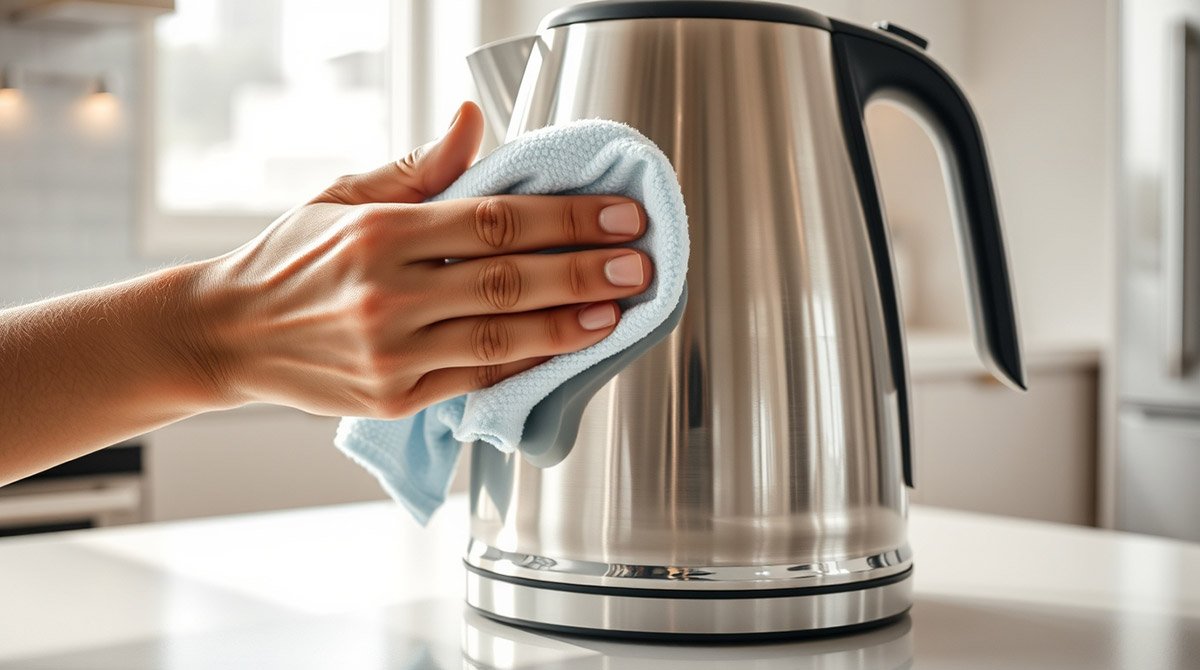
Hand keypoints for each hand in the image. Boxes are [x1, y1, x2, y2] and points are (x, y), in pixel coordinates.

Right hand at [193, 102, 652, 417]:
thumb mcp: (344, 195)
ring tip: (618, 310)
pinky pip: (477, 382)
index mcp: (382, 233)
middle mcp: (387, 295)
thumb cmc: (292, 257)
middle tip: (638, 264)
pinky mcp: (394, 397)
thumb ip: (419, 166)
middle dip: (584, 271)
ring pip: (501, 339)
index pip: (496, 222)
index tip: (619, 216)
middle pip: (509, 282)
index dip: (567, 220)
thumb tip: (476, 120)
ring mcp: (391, 353)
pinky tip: (566, 348)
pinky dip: (527, 365)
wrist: (231, 334)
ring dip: (569, 325)